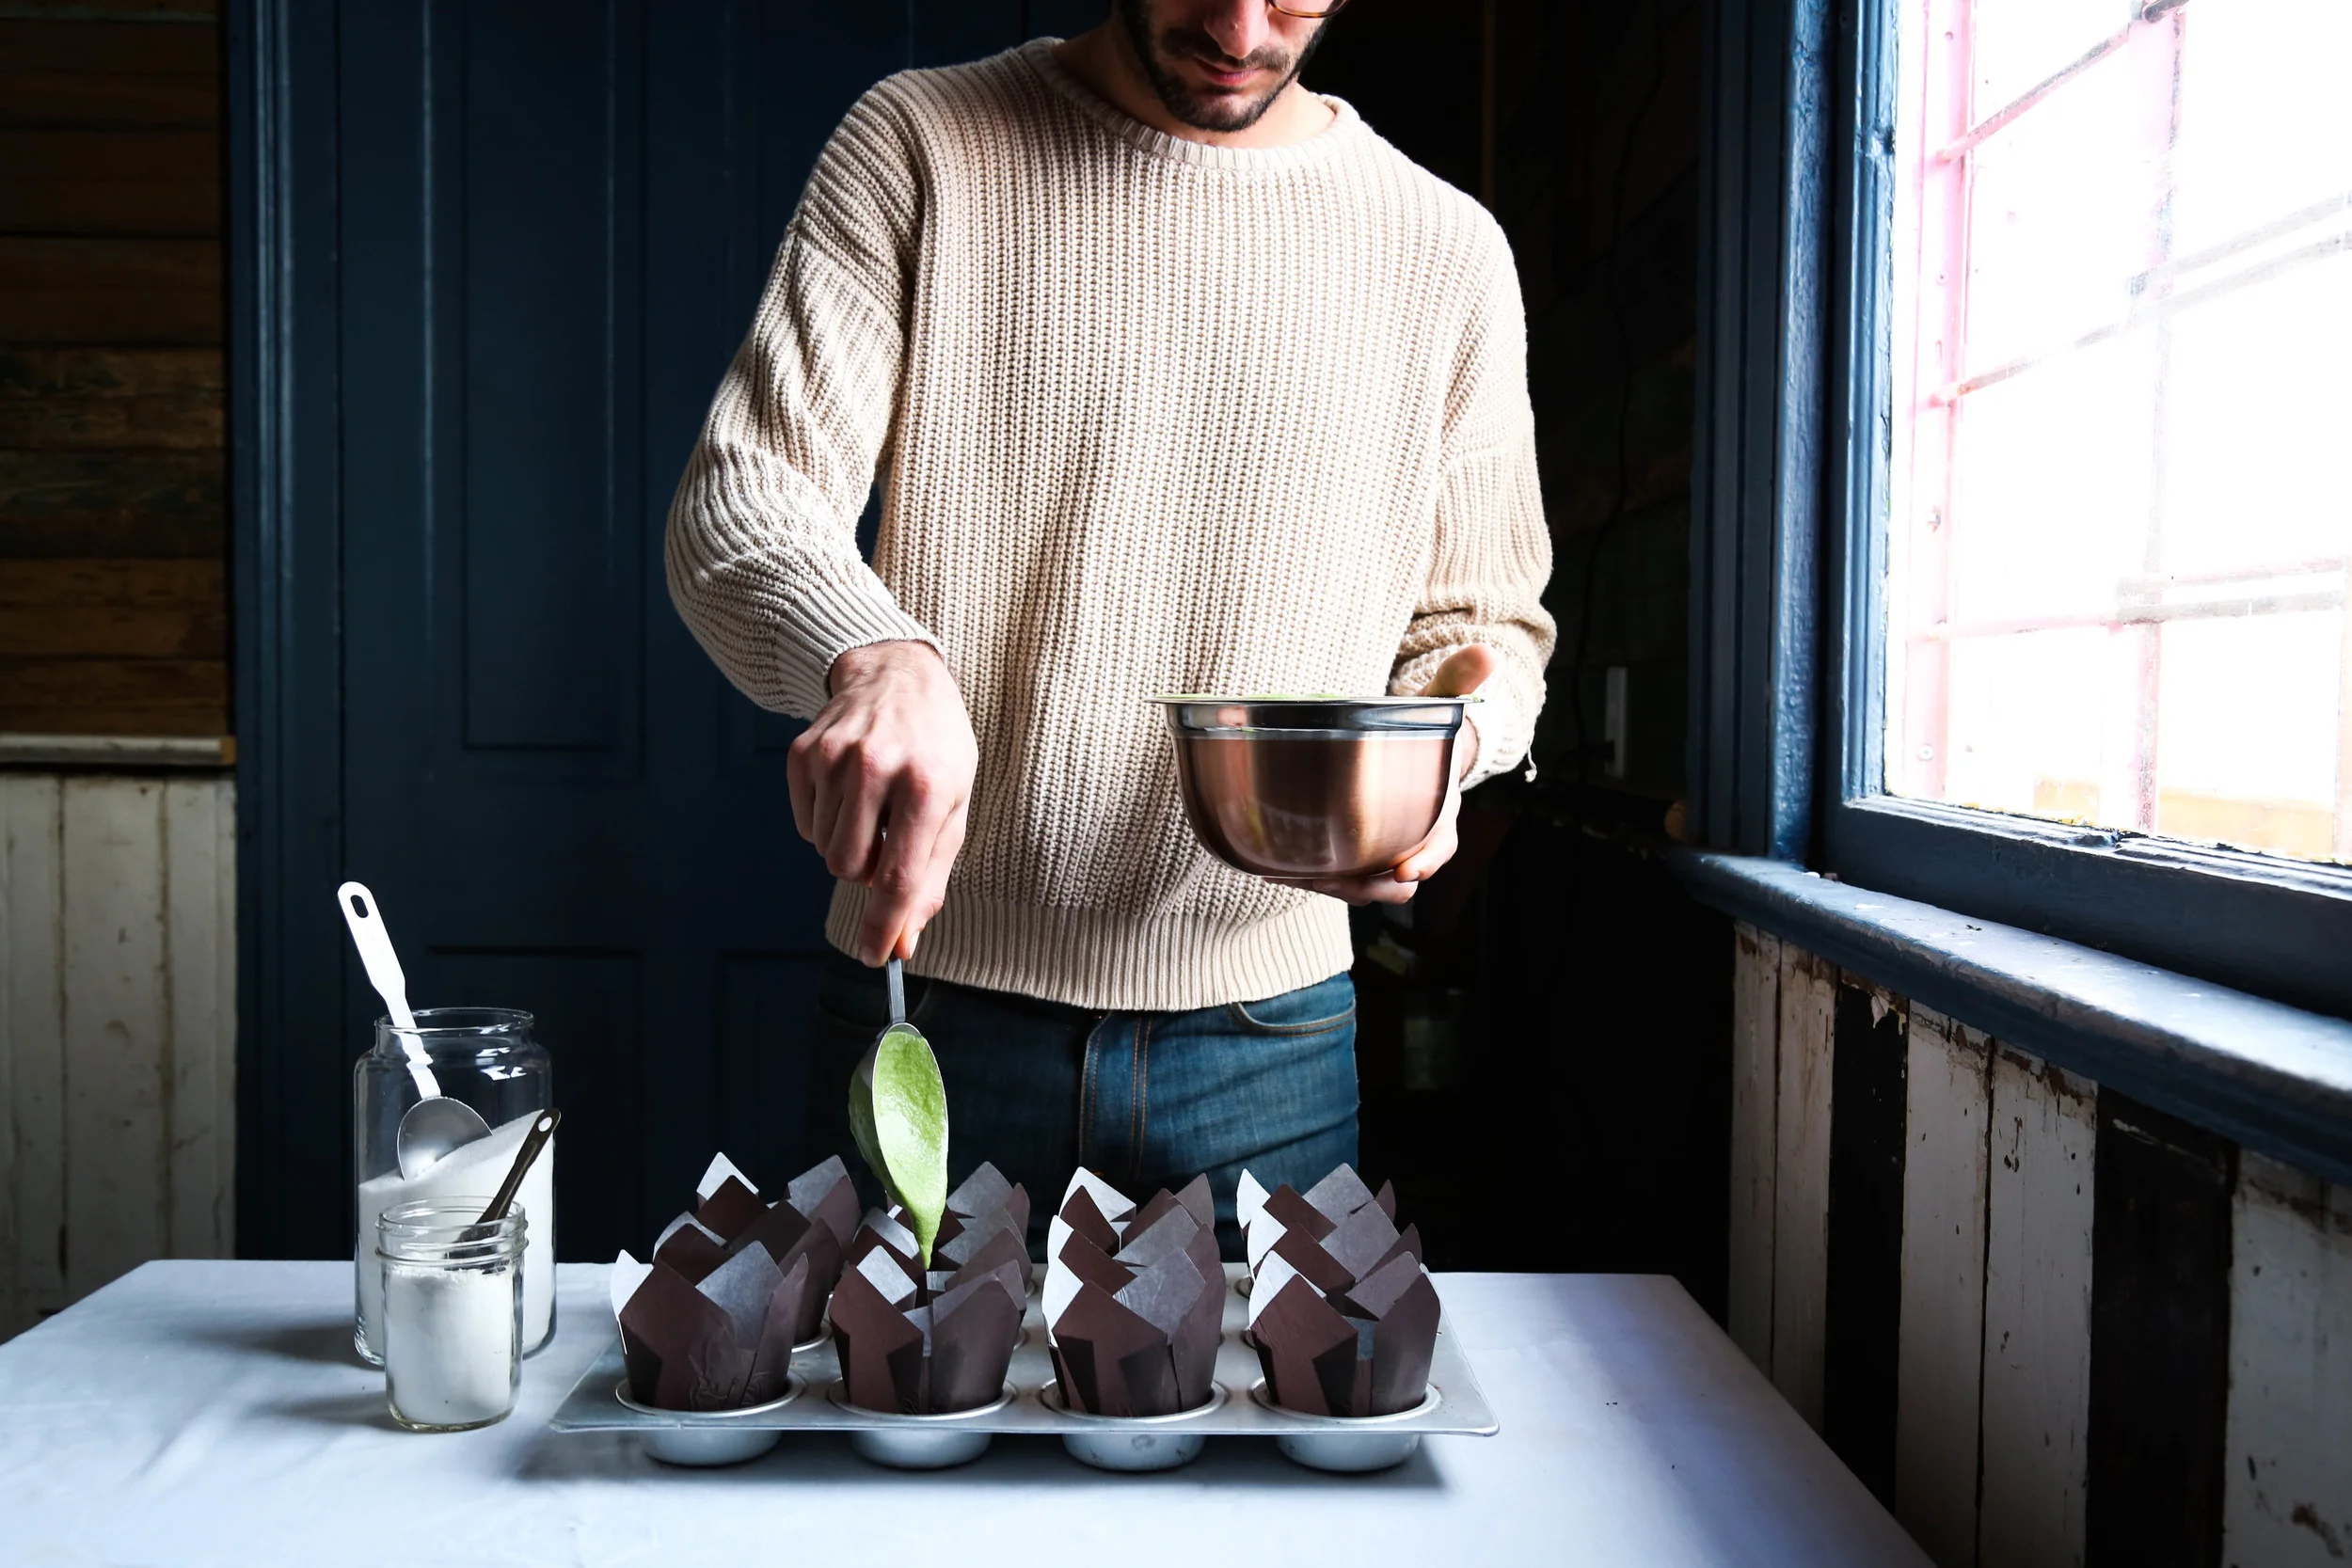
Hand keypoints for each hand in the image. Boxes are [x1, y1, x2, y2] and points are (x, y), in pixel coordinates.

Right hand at [788, 641, 977, 964]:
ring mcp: (834, 756)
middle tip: (889, 837)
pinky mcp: (803, 752)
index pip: (897, 875)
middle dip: (867, 871)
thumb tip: (902, 942)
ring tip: (874, 806)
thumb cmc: (936, 750)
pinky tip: (850, 792)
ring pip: (825, 849)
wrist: (898, 677)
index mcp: (926, 784)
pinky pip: (806, 825)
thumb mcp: (953, 807)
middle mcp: (876, 767)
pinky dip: (827, 823)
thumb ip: (929, 878)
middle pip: (849, 869)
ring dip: (850, 843)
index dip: (883, 925)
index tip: (874, 957)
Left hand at [1304, 645, 1493, 906]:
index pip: (1439, 849)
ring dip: (1338, 888)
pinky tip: (1283, 866)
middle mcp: (1410, 846)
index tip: (1407, 869)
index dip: (1426, 861)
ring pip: (1364, 891)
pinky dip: (1315, 881)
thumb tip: (1484, 650)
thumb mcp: (1436, 708)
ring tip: (1307, 873)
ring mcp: (1380, 860)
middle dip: (1371, 887)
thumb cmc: (1420, 737)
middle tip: (1336, 877)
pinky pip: (1336, 884)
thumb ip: (1455, 682)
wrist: (1403, 760)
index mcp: (1438, 819)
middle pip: (1395, 885)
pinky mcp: (1351, 864)